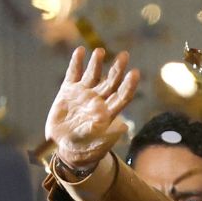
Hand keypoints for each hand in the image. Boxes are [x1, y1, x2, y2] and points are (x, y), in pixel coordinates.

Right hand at [44, 47, 139, 169]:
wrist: (66, 148)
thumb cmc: (86, 149)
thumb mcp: (98, 144)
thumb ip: (108, 133)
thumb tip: (124, 126)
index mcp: (109, 112)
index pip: (122, 95)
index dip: (129, 85)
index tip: (135, 73)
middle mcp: (98, 100)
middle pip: (111, 82)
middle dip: (118, 69)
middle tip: (125, 55)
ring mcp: (83, 95)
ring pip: (93, 75)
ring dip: (97, 63)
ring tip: (100, 51)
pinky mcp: (68, 92)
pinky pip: (73, 74)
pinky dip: (76, 63)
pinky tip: (80, 51)